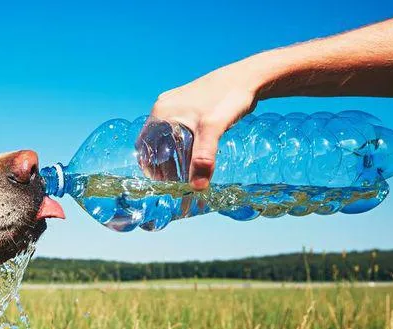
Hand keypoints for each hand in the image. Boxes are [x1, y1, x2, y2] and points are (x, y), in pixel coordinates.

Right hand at [138, 61, 260, 189]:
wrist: (248, 77)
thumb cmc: (228, 98)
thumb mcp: (213, 129)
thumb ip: (203, 158)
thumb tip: (197, 188)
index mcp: (161, 112)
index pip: (144, 146)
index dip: (150, 167)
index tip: (162, 183)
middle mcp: (164, 107)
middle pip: (155, 144)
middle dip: (163, 164)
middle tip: (176, 182)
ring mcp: (176, 105)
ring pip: (167, 137)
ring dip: (173, 156)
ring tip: (186, 172)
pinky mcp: (188, 105)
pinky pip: (178, 130)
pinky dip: (182, 146)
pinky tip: (195, 155)